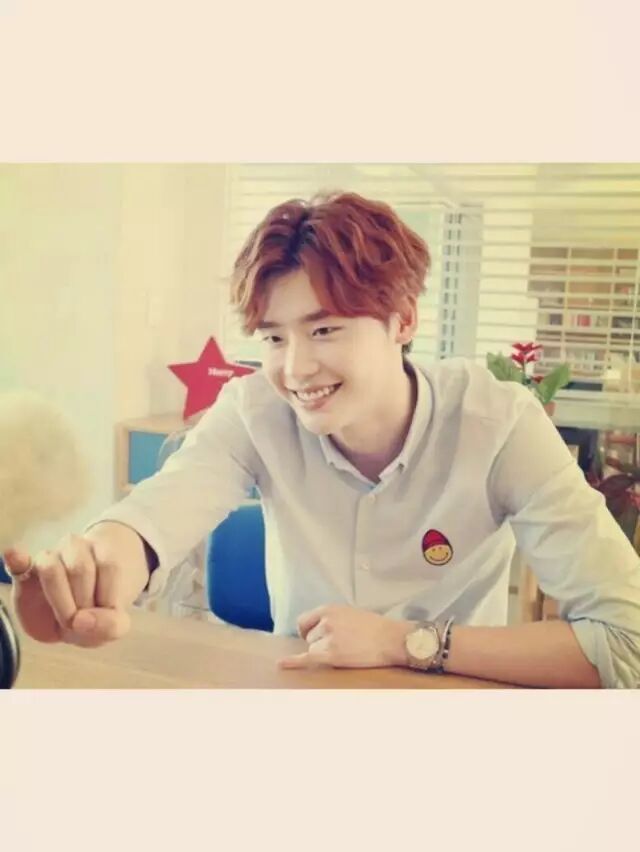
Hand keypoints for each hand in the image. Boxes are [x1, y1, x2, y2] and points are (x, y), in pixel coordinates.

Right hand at [2, 522, 151, 646]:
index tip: (104, 617)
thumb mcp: (113, 626)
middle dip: (81, 603)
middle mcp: (77, 548)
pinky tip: (18, 560)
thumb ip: (111, 626)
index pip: (110, 565)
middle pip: (80, 569)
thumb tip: (82, 620)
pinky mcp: (24, 574)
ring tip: (66, 617)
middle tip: (82, 620)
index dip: (107, 597)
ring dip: (59, 599)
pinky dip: (18, 560)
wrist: (74, 621)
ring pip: (51, 568)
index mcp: (105, 554)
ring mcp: (49, 558)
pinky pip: (19, 563)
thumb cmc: (96, 615)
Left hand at [278, 605, 411, 669]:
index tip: (313, 636)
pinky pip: (306, 658)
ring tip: (346, 650)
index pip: (304, 621)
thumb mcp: (350, 613)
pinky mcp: (331, 654)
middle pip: (309, 637)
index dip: (308, 630)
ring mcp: (327, 638)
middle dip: (320, 642)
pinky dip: (292, 662)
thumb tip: (317, 628)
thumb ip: (331, 618)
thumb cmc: (374, 627)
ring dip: (324, 652)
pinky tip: (281, 664)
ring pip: (312, 649)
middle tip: (341, 644)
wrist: (390, 639)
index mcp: (328, 609)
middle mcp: (324, 621)